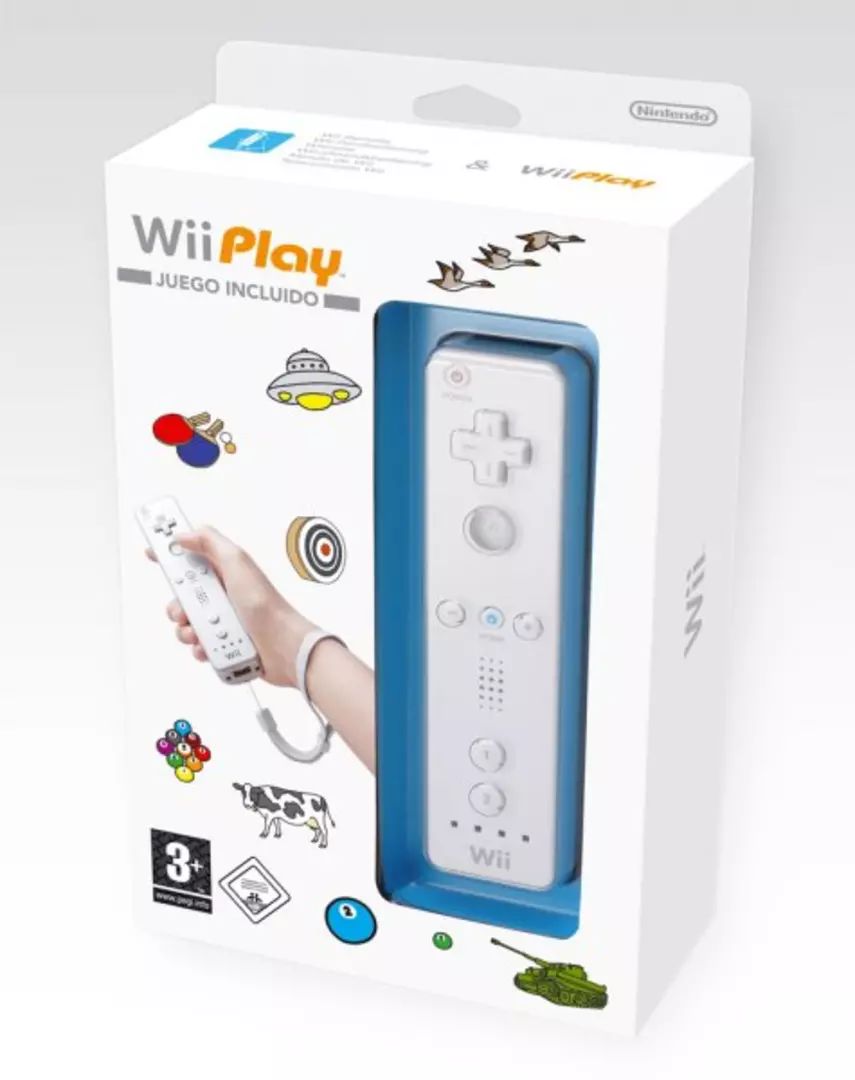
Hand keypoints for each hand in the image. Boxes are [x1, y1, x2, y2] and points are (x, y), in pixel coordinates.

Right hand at [146, 526, 316, 687]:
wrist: (282, 646)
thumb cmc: (265, 605)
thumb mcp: (237, 563)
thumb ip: (210, 543)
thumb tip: (184, 534)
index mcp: (224, 571)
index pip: (191, 557)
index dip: (171, 554)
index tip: (153, 553)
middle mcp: (222, 594)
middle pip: (183, 595)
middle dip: (178, 604)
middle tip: (187, 609)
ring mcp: (223, 619)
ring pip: (187, 623)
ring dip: (188, 629)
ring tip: (202, 633)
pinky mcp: (223, 643)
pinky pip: (197, 645)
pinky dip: (199, 647)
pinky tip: (209, 647)